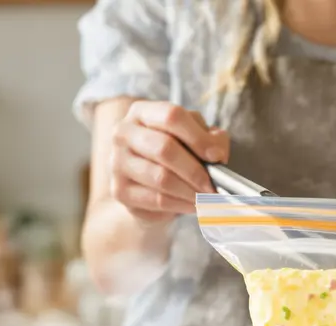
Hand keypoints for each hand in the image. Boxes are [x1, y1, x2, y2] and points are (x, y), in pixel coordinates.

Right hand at [109, 101, 230, 222]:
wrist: (147, 184)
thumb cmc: (174, 154)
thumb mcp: (194, 136)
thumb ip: (209, 138)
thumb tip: (217, 153)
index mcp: (142, 112)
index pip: (171, 116)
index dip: (199, 137)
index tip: (218, 156)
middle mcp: (123, 133)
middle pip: (165, 148)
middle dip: (196, 170)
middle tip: (214, 185)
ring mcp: (117, 163)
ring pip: (161, 178)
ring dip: (191, 191)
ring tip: (207, 197)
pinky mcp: (120, 190)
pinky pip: (157, 200)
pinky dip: (182, 204)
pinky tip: (194, 205)